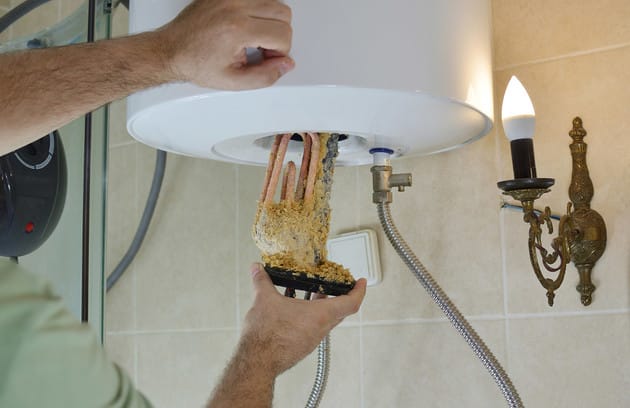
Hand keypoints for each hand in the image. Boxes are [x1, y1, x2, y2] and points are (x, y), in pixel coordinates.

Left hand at [160, 0, 294, 89]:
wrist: (170, 50)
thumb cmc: (195, 63)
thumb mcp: (234, 81)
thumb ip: (265, 76)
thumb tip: (286, 64)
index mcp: (238, 29)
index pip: (283, 33)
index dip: (280, 51)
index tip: (266, 58)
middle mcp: (234, 6)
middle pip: (283, 13)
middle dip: (278, 34)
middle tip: (261, 48)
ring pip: (273, 2)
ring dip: (269, 21)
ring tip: (253, 37)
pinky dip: (257, 10)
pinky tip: (246, 26)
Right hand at [242, 263, 366, 374]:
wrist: (257, 361)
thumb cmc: (266, 335)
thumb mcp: (264, 299)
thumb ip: (261, 281)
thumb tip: (257, 269)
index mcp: (320, 315)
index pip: (351, 303)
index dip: (360, 290)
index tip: (361, 282)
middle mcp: (321, 328)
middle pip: (340, 311)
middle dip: (339, 296)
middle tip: (335, 284)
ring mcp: (312, 339)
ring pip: (326, 320)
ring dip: (322, 307)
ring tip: (310, 294)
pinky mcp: (303, 347)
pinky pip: (313, 329)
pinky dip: (309, 317)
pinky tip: (294, 311)